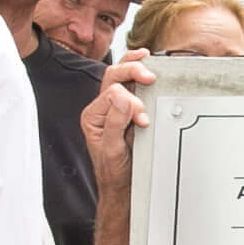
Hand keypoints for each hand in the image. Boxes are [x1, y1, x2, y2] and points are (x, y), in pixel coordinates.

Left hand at [82, 50, 151, 183]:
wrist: (122, 186)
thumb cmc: (114, 171)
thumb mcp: (112, 149)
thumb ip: (114, 122)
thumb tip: (123, 96)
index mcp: (93, 116)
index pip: (112, 93)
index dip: (131, 102)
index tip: (143, 119)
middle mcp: (101, 108)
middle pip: (113, 76)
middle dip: (132, 72)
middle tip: (150, 76)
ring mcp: (114, 107)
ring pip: (120, 75)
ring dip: (134, 66)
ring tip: (146, 58)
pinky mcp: (127, 109)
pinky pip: (130, 84)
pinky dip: (137, 71)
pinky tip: (145, 64)